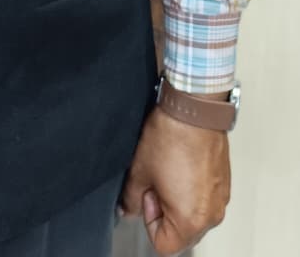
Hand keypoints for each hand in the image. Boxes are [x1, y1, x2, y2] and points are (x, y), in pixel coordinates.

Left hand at [119, 106, 230, 254]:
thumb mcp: (140, 171)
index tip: (147, 196)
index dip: (149, 221)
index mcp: (191, 220)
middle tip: (156, 184)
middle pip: (182, 234)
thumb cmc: (171, 137)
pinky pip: (205, 200)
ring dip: (178, 203)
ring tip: (169, 172)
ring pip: (194, 217)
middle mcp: (211, 215)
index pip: (164, 245)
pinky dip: (192, 192)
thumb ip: (131, 199)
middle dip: (164, 215)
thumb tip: (128, 210)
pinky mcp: (225, 184)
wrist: (194, 109)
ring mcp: (221, 199)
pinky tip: (181, 166)